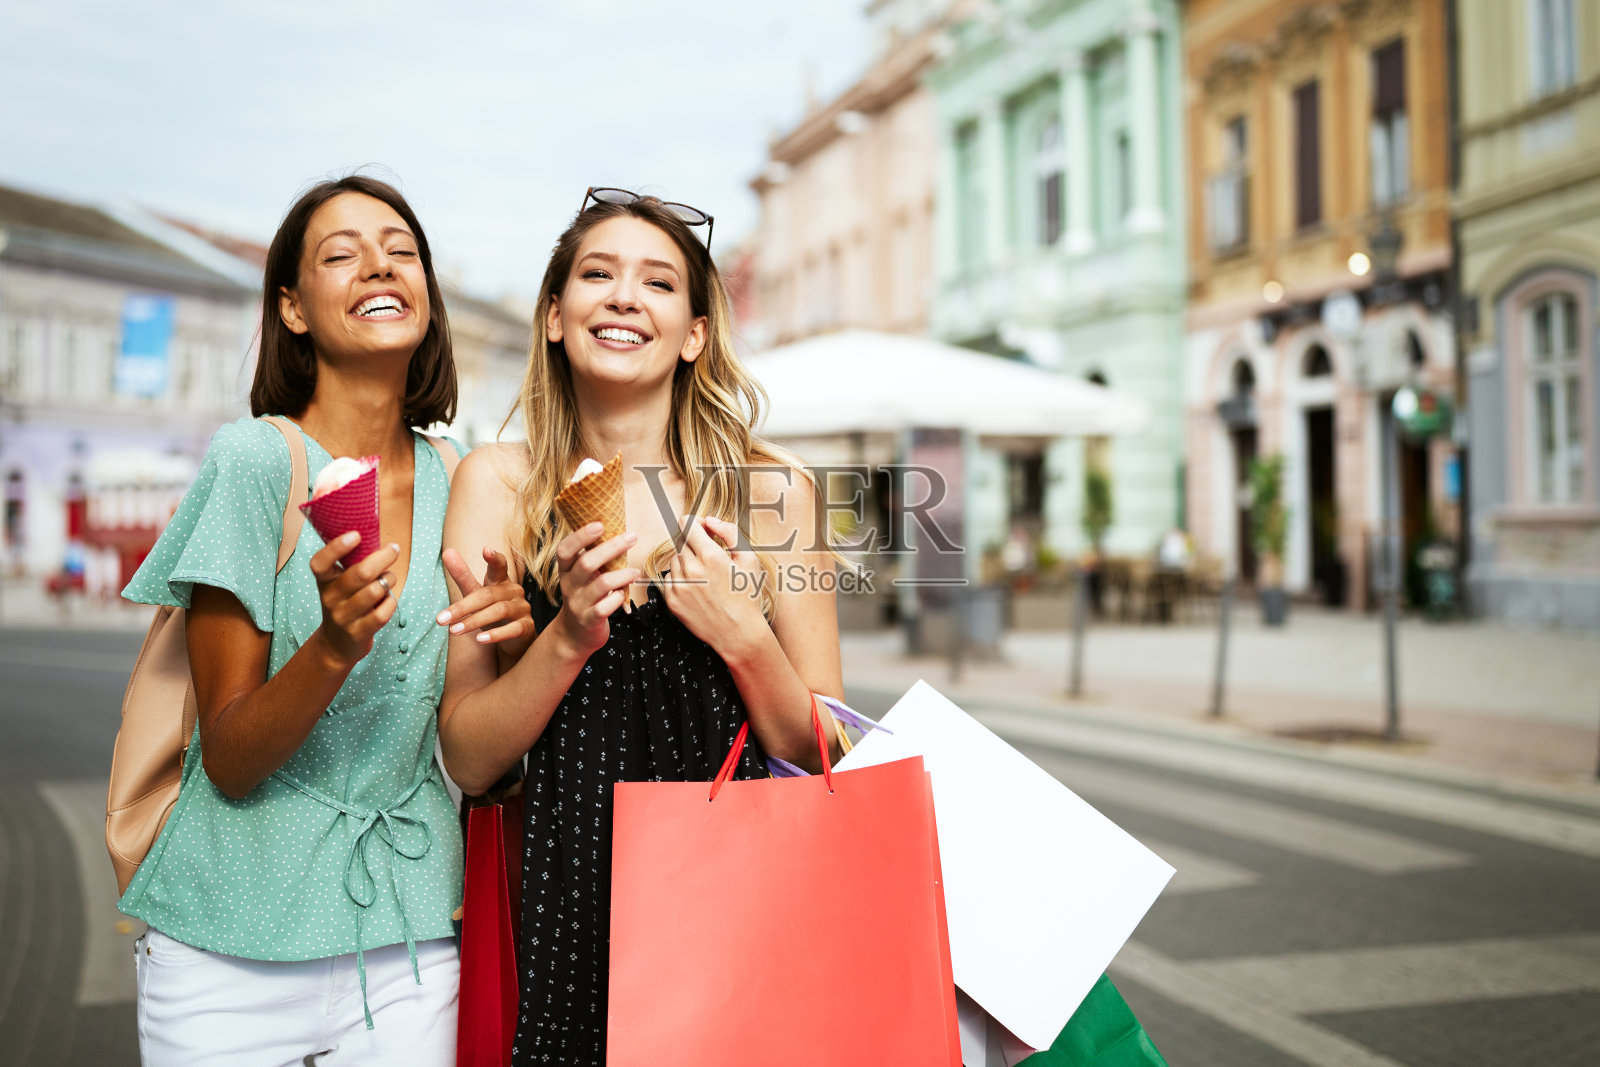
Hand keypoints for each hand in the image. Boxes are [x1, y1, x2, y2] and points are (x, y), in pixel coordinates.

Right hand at [309, 533, 399, 669]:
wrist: (336, 645)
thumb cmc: (344, 603)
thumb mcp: (338, 582)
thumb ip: (349, 561)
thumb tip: (370, 530)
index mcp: (323, 581)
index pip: (320, 562)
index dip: (337, 547)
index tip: (356, 534)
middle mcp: (330, 598)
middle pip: (360, 573)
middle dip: (383, 558)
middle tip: (394, 549)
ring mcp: (344, 617)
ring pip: (376, 591)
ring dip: (389, 580)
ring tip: (388, 579)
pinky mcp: (359, 632)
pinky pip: (384, 611)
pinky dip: (391, 601)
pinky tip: (388, 600)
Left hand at [438, 547, 535, 656]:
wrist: (514, 639)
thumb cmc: (492, 612)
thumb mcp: (475, 593)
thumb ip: (462, 575)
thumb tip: (447, 551)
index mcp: (501, 580)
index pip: (499, 566)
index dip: (494, 558)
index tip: (486, 550)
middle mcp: (514, 591)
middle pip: (488, 594)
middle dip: (463, 607)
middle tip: (441, 620)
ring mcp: (522, 608)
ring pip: (500, 611)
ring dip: (475, 621)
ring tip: (454, 631)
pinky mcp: (528, 627)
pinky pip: (513, 629)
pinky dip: (496, 634)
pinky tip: (480, 639)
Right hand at [551, 523, 639, 658]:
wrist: (574, 635)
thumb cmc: (585, 598)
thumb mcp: (581, 578)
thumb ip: (593, 560)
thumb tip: (616, 533)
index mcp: (565, 571)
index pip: (565, 550)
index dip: (580, 536)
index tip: (600, 524)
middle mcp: (569, 586)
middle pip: (587, 562)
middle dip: (611, 547)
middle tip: (631, 538)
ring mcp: (578, 604)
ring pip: (602, 584)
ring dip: (623, 574)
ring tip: (635, 572)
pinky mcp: (589, 620)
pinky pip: (606, 606)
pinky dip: (618, 598)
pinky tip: (623, 595)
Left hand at [661, 515, 766, 659]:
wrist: (739, 633)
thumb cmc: (747, 596)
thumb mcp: (748, 559)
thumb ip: (729, 533)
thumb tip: (710, 521)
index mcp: (710, 555)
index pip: (687, 524)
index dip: (695, 523)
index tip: (702, 529)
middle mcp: (691, 569)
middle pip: (681, 541)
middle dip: (693, 543)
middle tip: (708, 556)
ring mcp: (679, 586)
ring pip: (674, 559)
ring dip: (686, 560)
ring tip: (705, 575)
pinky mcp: (672, 601)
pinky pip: (669, 578)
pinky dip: (680, 578)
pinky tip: (697, 588)